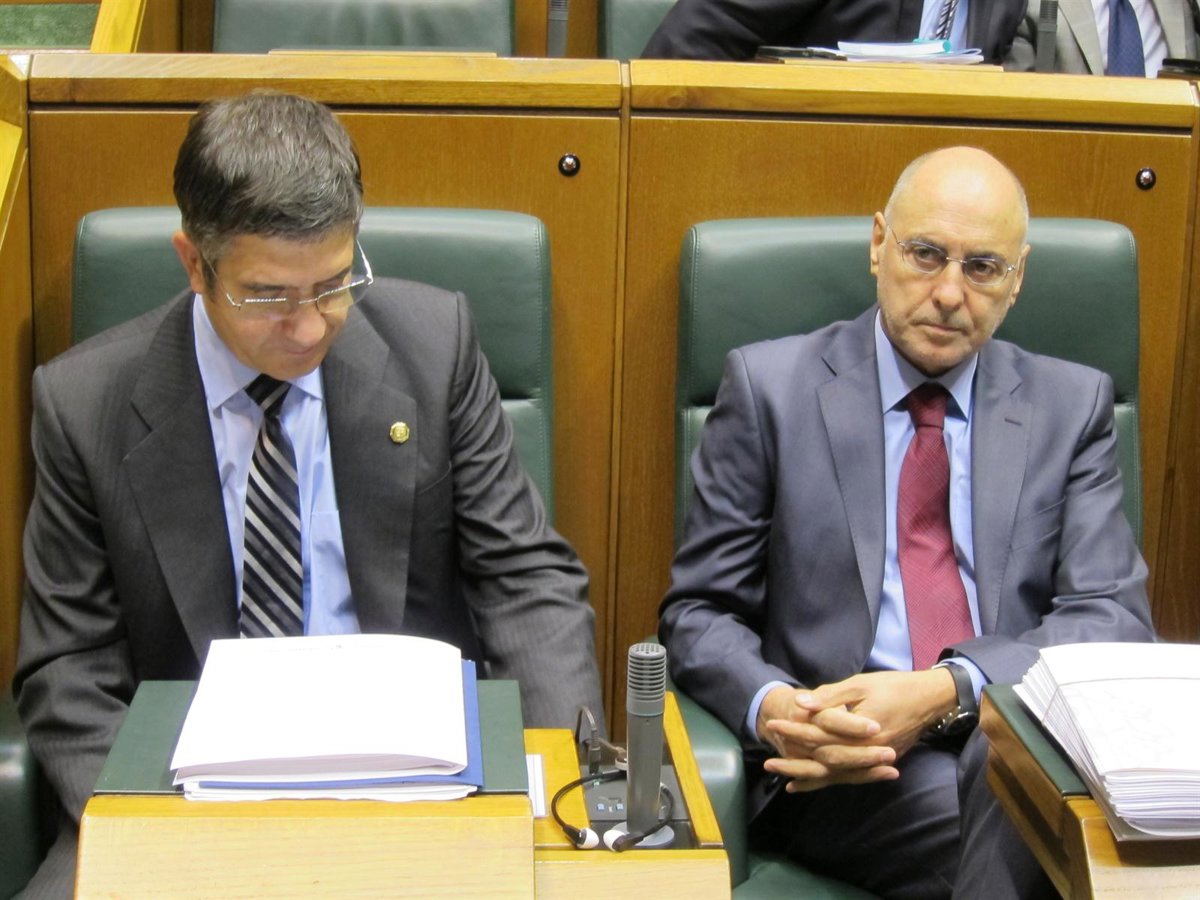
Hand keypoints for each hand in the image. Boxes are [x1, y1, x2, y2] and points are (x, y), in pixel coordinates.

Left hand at [757, 669, 956, 792]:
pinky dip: (827, 782)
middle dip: (796, 762)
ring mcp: (873, 760)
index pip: (819, 734)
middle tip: (768, 763)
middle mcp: (865, 751)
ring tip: (783, 781)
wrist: (928, 700)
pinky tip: (808, 786)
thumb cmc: (893, 687)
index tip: (773, 725)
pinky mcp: (878, 763)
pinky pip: (849, 777)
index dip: (795, 731)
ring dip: (809, 778)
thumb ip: (830, 697)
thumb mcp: (859, 684)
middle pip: (824, 760)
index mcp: (858, 730)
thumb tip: (801, 703)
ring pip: (836, 775)